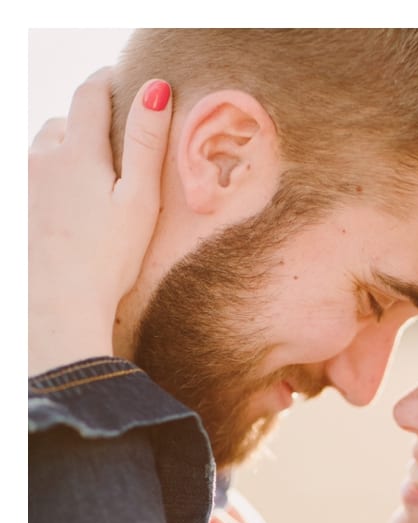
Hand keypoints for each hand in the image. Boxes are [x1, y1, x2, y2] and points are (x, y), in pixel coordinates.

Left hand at [29, 70, 171, 375]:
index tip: (122, 78)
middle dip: (87, 125)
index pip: (90, 96)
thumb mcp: (140, 200)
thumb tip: (155, 88)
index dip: (107, 80)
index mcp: (76, 152)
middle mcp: (40, 159)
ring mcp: (23, 184)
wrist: (58, 304)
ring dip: (66, 153)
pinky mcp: (17, 208)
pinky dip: (52, 180)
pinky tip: (71, 209)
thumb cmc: (108, 258)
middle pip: (63, 123)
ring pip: (44, 150)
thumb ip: (147, 142)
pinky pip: (34, 178)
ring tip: (94, 182)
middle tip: (117, 147)